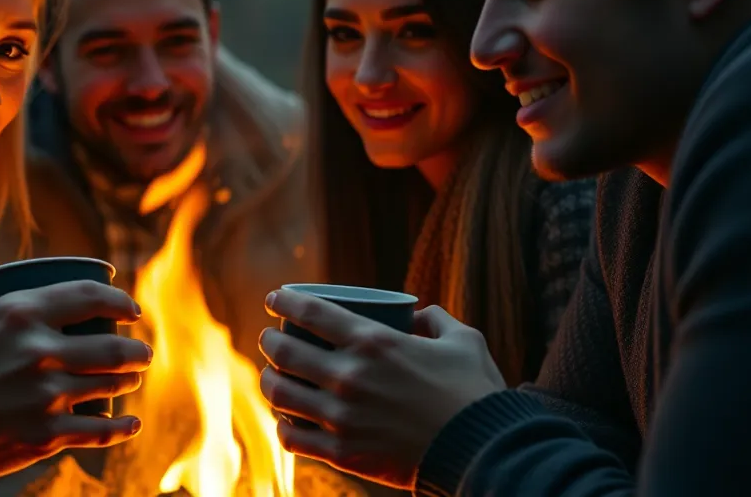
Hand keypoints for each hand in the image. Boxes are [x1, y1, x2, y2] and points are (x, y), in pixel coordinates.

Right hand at [0, 280, 153, 479]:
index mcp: (17, 314)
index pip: (88, 296)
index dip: (118, 301)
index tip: (130, 310)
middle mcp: (40, 352)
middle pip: (110, 347)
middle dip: (134, 350)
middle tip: (140, 352)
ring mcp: (46, 396)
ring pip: (109, 386)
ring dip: (127, 381)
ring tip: (130, 379)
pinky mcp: (45, 436)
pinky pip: (98, 430)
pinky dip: (121, 427)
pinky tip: (131, 422)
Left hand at [258, 289, 504, 489]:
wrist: (481, 451)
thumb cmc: (475, 392)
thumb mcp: (463, 340)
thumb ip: (436, 320)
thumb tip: (417, 316)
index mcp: (373, 342)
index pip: (309, 313)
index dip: (283, 301)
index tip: (274, 299)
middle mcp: (349, 376)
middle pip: (284, 352)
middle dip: (269, 341)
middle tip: (270, 338)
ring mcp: (342, 417)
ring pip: (280, 395)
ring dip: (269, 381)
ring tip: (272, 376)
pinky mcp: (343, 452)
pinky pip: (294, 438)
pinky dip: (284, 426)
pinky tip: (287, 420)